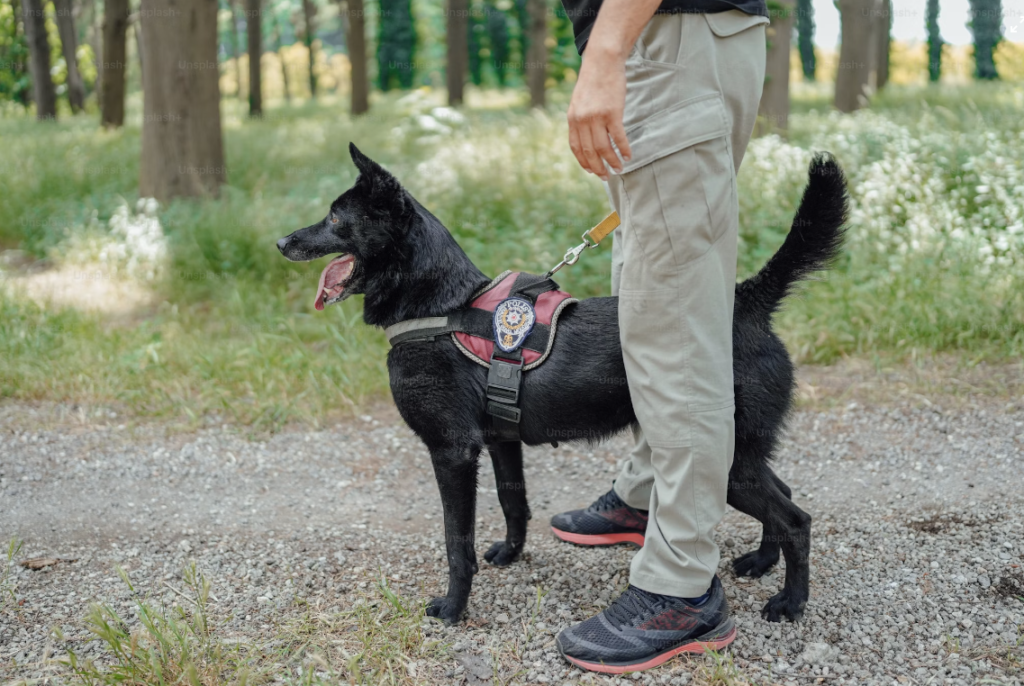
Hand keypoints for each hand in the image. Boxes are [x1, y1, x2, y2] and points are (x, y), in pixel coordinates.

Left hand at [567, 48, 632, 180]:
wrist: (602, 61)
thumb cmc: (593, 81)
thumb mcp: (579, 101)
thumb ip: (580, 119)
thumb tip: (586, 137)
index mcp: (572, 118)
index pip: (576, 147)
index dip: (584, 162)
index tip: (591, 171)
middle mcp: (582, 120)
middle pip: (590, 151)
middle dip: (598, 167)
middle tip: (606, 176)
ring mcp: (597, 117)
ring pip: (604, 147)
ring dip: (612, 161)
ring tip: (619, 168)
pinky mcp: (612, 112)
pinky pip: (618, 137)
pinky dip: (624, 148)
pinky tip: (628, 155)